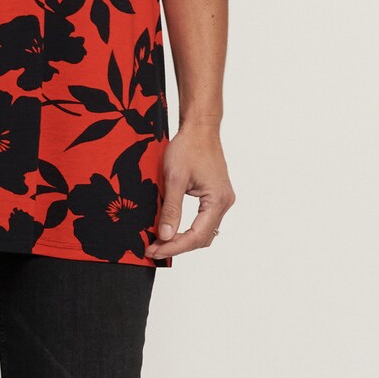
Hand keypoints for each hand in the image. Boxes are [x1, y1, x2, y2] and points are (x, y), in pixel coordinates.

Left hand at [144, 121, 234, 259]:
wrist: (199, 127)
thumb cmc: (189, 147)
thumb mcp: (174, 178)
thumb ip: (171, 209)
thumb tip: (165, 235)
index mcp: (217, 200)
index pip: (196, 236)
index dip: (174, 247)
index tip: (155, 250)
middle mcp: (224, 203)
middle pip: (201, 238)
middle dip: (177, 246)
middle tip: (154, 248)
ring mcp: (222, 199)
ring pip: (204, 231)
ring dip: (183, 239)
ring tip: (160, 242)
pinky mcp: (216, 195)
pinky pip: (204, 220)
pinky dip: (189, 228)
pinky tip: (173, 228)